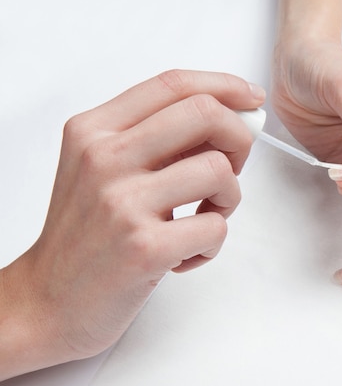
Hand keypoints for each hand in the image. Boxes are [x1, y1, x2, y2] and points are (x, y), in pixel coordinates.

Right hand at [0, 70, 264, 379]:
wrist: (48, 301)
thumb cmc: (85, 236)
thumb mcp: (102, 171)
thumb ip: (155, 140)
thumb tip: (226, 118)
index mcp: (94, 131)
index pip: (173, 84)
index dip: (224, 85)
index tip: (250, 98)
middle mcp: (104, 158)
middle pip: (204, 113)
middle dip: (239, 138)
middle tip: (233, 166)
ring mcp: (122, 202)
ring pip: (219, 169)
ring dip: (229, 198)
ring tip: (204, 217)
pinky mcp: (144, 246)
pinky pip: (215, 226)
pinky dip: (214, 242)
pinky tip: (187, 253)